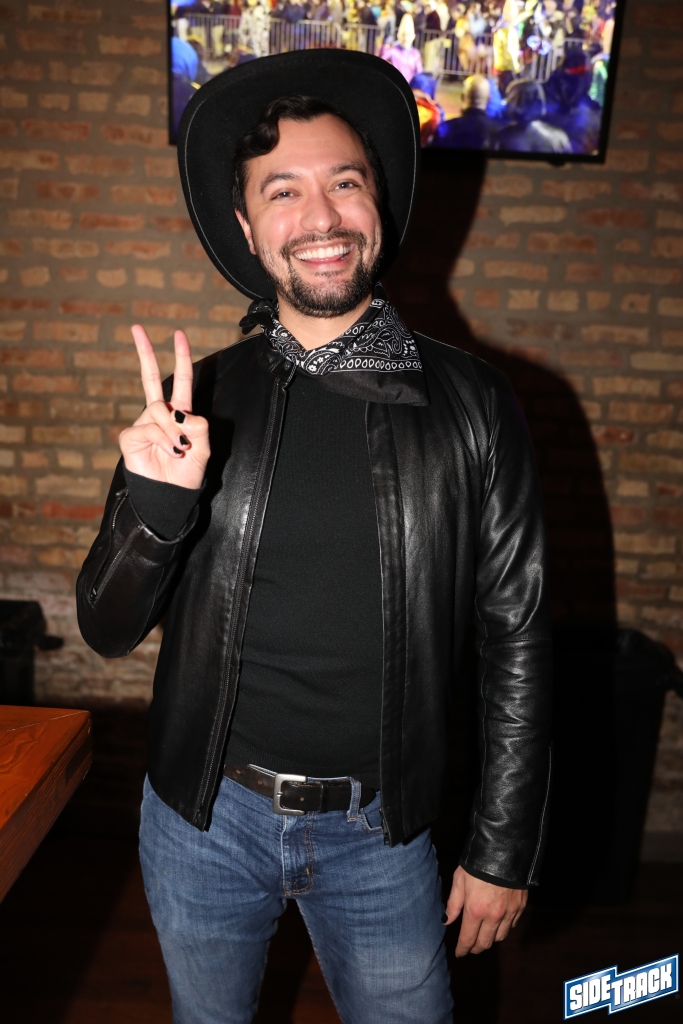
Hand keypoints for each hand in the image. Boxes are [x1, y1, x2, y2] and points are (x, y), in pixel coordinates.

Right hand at [119, 325, 209, 489]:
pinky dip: (164, 440)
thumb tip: (177, 411)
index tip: (178, 334)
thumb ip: (197, 424)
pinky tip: (169, 451)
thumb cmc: (187, 472)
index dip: (181, 357)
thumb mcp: (203, 446)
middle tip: (136, 327)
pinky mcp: (131, 437)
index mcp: (179, 412)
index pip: (181, 380)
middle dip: (145, 352)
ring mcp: (143, 424)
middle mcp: (159, 414)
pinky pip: (149, 428)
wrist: (172, 495)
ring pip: (158, 409)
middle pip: (151, 377)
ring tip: (180, 447)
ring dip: (173, 428)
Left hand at [444, 866, 526, 956]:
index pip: (468, 938)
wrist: (504, 849)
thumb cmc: (477, 863)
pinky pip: (511, 925)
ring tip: (483, 935)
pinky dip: (503, 928)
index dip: (462, 949)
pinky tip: (498, 923)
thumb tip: (447, 921)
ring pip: (499, 937)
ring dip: (490, 939)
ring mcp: (509, 912)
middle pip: (485, 943)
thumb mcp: (459, 880)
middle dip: (476, 947)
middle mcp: (493, 916)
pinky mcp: (520, 906)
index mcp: (475, 910)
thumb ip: (453, 903)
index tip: (460, 953)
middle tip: (470, 946)